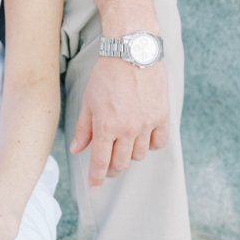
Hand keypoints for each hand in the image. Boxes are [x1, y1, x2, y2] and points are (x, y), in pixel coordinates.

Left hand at [71, 55, 169, 186]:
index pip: (100, 161)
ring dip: (129, 156)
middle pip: (120, 163)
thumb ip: (83, 128)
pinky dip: (150, 145)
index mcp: (105, 126)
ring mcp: (147, 125)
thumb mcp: (88, 101)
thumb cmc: (105, 76)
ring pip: (139, 155)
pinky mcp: (163, 118)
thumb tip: (77, 149)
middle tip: (105, 169)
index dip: (96, 177)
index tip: (93, 186)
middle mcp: (127, 129)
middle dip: (111, 170)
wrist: (132, 54)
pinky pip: (158, 143)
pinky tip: (142, 139)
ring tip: (122, 147)